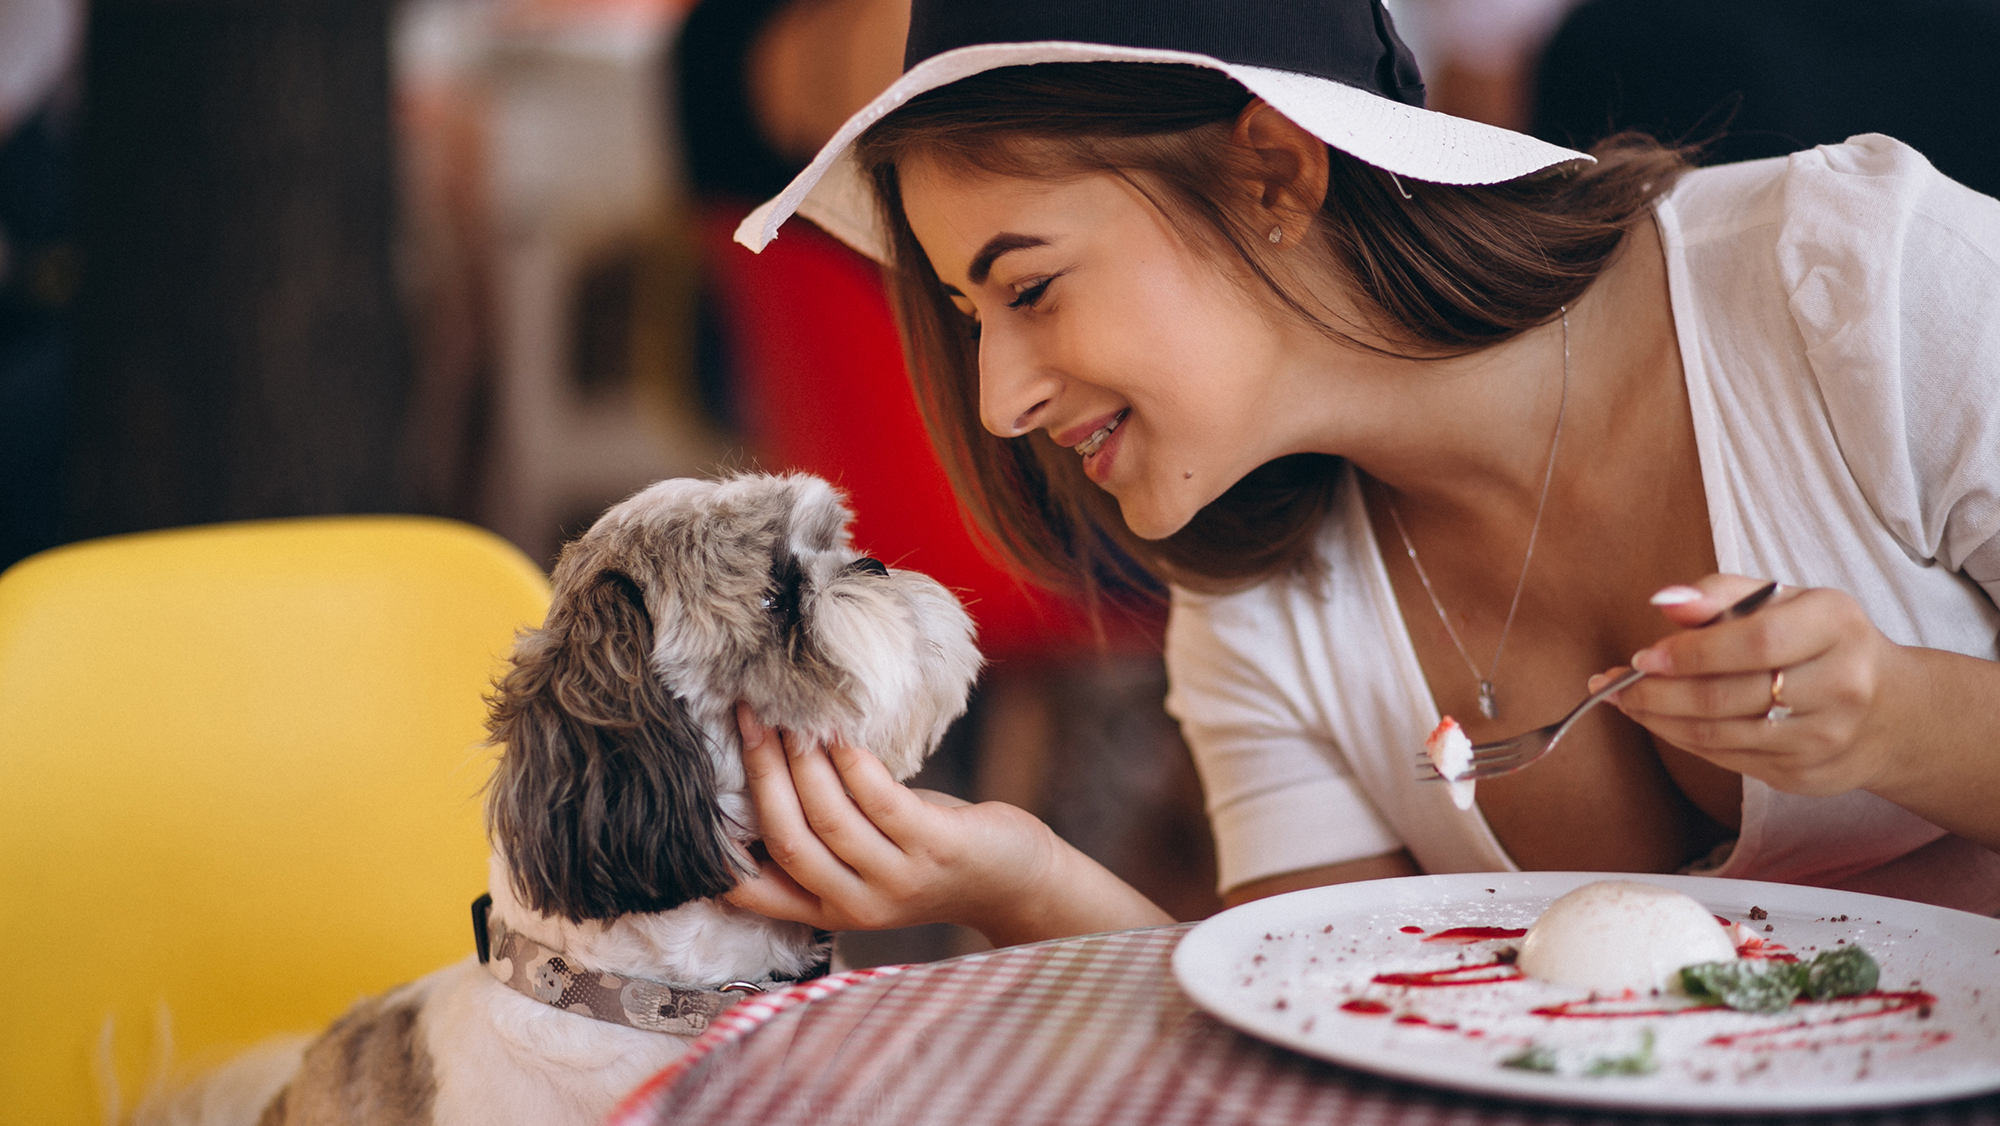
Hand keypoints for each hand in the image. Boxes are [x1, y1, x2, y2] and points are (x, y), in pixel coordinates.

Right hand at [725, 704, 1171, 944]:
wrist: (1011, 878)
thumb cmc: (925, 852)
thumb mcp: (864, 857)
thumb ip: (817, 832)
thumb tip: (760, 760)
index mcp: (828, 909)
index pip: (754, 892)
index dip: (716, 850)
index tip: (692, 792)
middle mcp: (857, 903)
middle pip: (786, 838)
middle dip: (760, 771)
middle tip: (746, 714)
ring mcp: (897, 879)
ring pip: (829, 817)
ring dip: (801, 758)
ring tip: (789, 710)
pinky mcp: (935, 846)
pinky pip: (880, 799)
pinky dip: (852, 760)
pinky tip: (839, 725)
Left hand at [1586, 574, 1912, 796]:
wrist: (1892, 711)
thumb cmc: (1822, 643)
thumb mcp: (1786, 600)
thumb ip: (1724, 593)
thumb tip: (1665, 600)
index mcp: (1836, 625)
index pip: (1754, 642)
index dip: (1691, 652)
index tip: (1642, 657)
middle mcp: (1841, 684)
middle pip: (1728, 696)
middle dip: (1657, 692)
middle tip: (1611, 684)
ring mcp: (1825, 737)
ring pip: (1720, 734)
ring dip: (1658, 719)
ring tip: (1622, 701)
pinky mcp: (1807, 775)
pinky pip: (1727, 759)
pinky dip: (1682, 739)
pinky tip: (1658, 721)